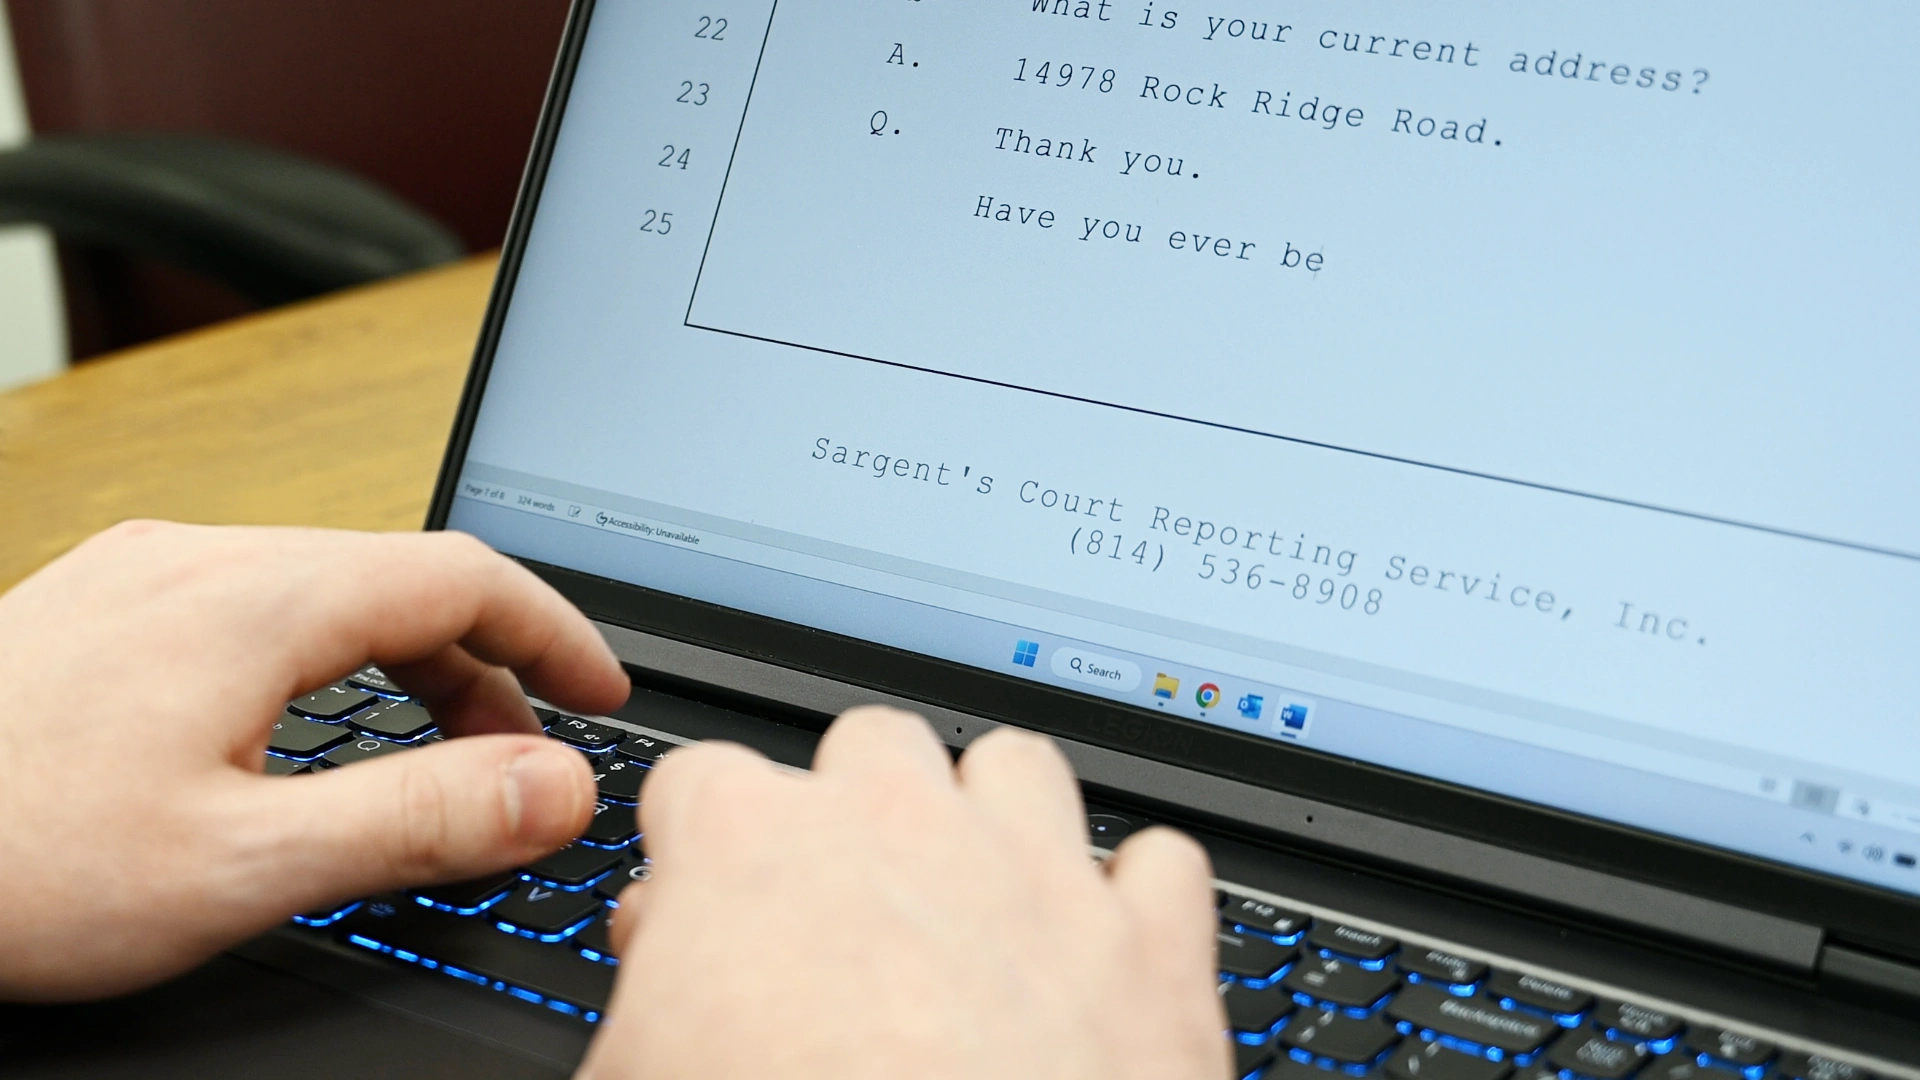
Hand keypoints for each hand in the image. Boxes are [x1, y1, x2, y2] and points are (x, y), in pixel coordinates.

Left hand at [0, 521, 627, 1000]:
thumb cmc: (8, 859)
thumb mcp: (240, 865)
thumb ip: (419, 820)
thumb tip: (556, 789)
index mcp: (257, 600)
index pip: (465, 573)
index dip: (557, 633)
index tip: (603, 695)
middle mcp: (202, 561)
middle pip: (402, 576)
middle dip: (488, 663)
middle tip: (521, 760)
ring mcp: (146, 575)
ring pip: (331, 587)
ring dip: (408, 664)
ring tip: (430, 755)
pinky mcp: (105, 607)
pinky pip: (263, 605)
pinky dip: (330, 660)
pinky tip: (312, 729)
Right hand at [581, 707, 1228, 1079]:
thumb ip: (640, 1000)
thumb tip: (655, 979)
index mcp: (751, 845)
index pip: (699, 784)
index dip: (696, 859)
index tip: (701, 920)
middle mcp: (902, 826)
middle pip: (870, 747)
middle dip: (856, 814)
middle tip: (845, 917)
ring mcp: (1037, 872)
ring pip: (1017, 767)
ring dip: (995, 821)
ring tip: (974, 907)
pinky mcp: (1151, 948)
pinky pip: (1162, 866)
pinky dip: (1137, 905)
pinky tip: (1101, 957)